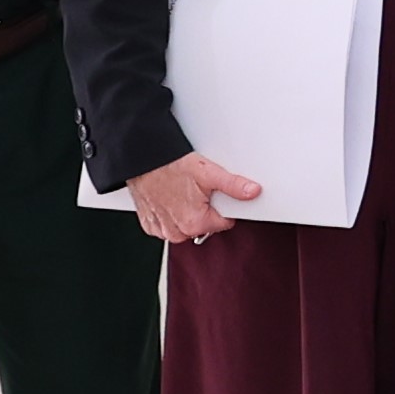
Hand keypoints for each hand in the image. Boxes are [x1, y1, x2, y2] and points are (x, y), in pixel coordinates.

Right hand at [126, 152, 261, 243]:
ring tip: (181, 192)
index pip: (224, 222)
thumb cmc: (170, 166)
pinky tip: (169, 198)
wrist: (142, 161)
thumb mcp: (208, 172)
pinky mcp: (150, 225)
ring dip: (187, 212)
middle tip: (196, 190)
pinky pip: (168, 225)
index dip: (224, 205)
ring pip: (186, 226)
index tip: (215, 193)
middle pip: (205, 225)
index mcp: (195, 223)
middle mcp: (177, 232)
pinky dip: (170, 214)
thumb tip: (252, 192)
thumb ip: (233, 185)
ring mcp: (162, 230)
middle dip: (205, 208)